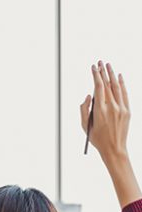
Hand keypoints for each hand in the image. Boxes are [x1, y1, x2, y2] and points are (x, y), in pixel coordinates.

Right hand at [80, 61, 141, 208]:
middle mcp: (112, 107)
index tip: (93, 68)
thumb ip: (84, 109)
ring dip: (112, 75)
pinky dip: (122, 84)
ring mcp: (121, 108)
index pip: (98, 87)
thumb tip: (88, 96)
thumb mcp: (85, 125)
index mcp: (100, 110)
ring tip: (108, 66)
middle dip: (103, 72)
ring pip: (117, 87)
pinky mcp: (127, 111)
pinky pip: (125, 94)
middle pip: (107, 85)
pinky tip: (119, 77)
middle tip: (100, 62)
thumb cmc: (97, 138)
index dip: (95, 76)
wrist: (114, 148)